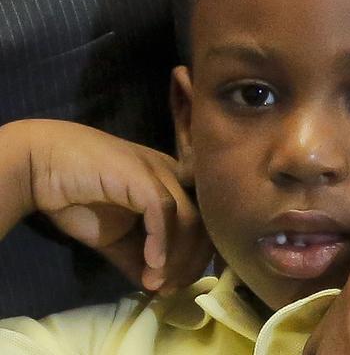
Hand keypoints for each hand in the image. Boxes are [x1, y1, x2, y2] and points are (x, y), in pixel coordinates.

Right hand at [13, 119, 213, 292]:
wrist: (39, 167)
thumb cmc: (76, 196)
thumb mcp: (114, 237)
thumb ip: (137, 257)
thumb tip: (157, 285)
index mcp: (172, 185)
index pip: (203, 221)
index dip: (196, 256)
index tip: (176, 284)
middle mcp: (173, 175)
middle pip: (203, 222)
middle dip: (190, 262)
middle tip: (170, 288)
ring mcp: (159, 171)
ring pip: (189, 218)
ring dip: (176, 258)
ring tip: (156, 282)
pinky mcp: (140, 173)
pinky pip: (162, 210)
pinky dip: (161, 241)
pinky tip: (151, 265)